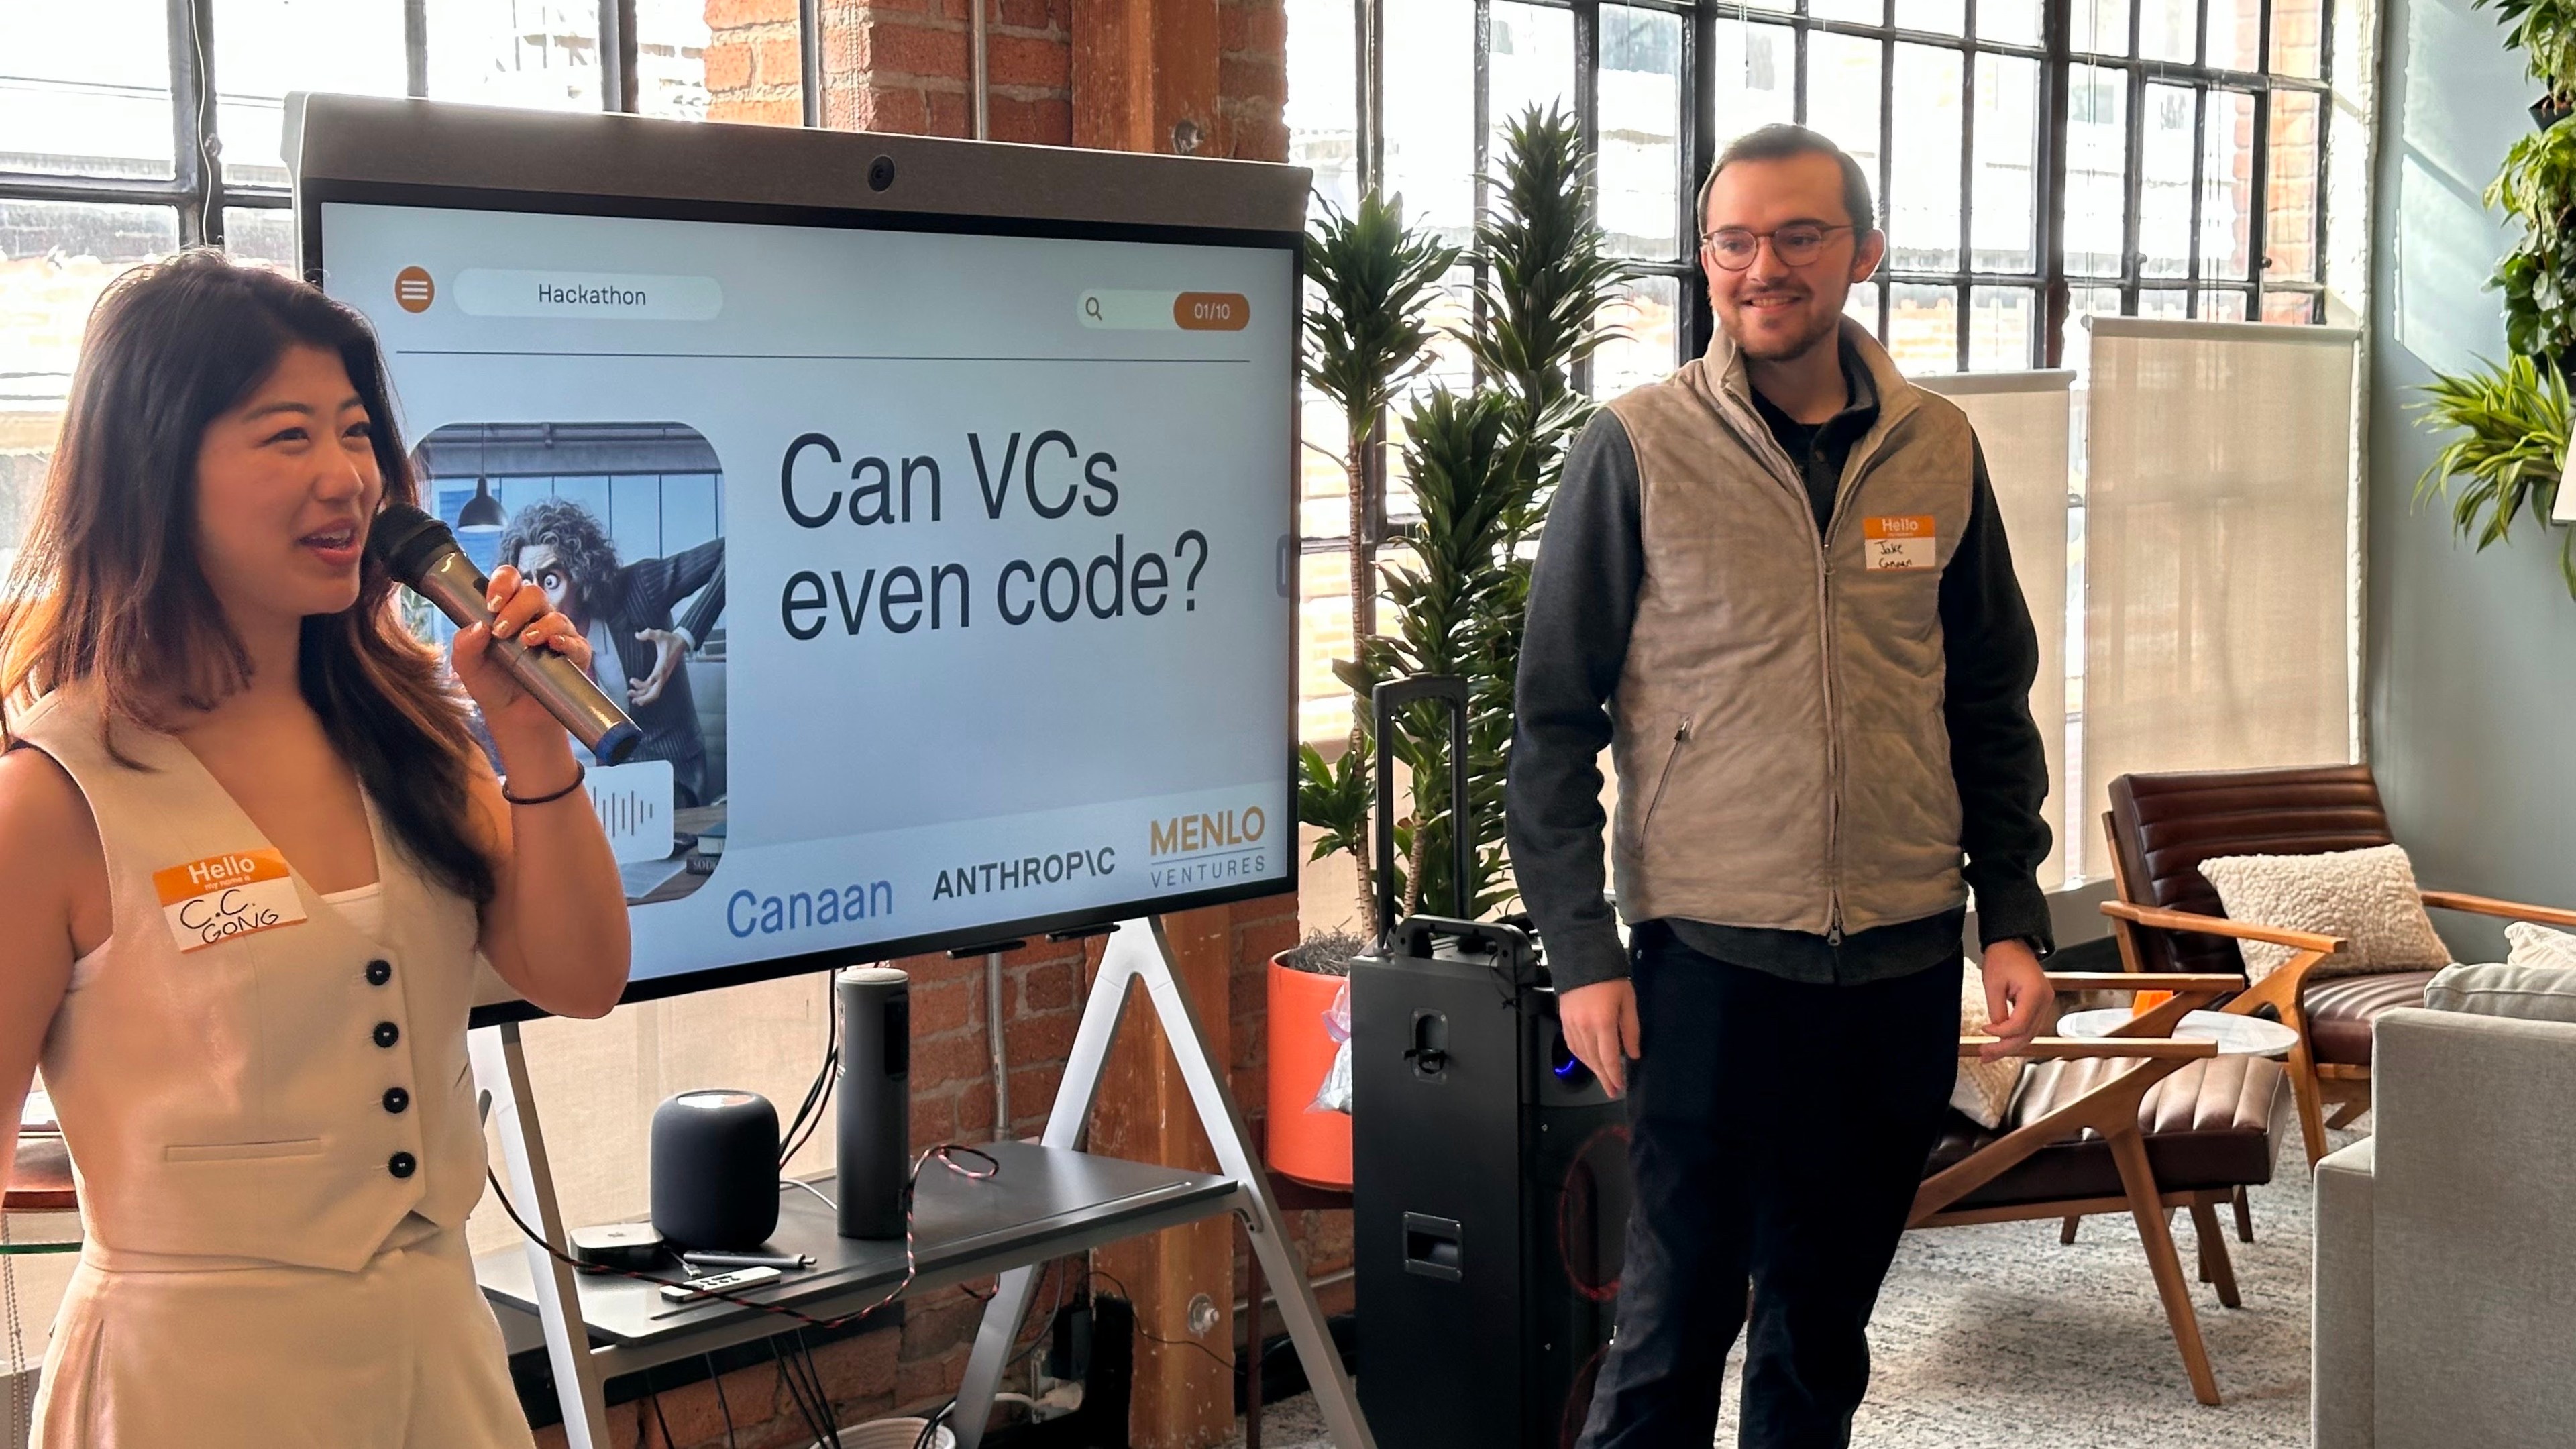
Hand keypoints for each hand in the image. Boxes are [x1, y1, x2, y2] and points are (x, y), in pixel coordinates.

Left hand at [453, 564, 589, 767]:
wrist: (514, 718)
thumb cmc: (493, 686)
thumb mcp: (467, 666)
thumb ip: (464, 644)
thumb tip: (478, 625)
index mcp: (508, 611)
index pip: (510, 580)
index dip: (503, 583)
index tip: (491, 604)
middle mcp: (535, 618)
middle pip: (534, 592)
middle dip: (516, 608)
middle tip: (501, 631)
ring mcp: (557, 635)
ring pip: (556, 615)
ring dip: (540, 626)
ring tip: (524, 643)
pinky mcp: (575, 656)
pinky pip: (577, 642)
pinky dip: (566, 642)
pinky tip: (553, 647)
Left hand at [628, 627, 688, 706]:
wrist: (681, 642)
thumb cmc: (671, 640)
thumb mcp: (660, 634)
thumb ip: (648, 633)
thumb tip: (637, 635)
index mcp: (663, 664)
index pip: (657, 676)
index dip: (648, 681)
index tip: (634, 682)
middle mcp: (664, 673)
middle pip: (655, 692)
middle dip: (643, 696)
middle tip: (629, 693)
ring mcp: (663, 677)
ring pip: (654, 693)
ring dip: (642, 696)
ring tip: (630, 693)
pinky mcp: (662, 677)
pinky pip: (654, 689)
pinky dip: (645, 692)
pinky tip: (637, 689)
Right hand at [1560, 978, 1640, 1097]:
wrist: (1582, 957)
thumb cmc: (1609, 976)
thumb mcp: (1628, 1001)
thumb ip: (1631, 1029)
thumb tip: (1633, 1053)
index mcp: (1602, 1022)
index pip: (1608, 1057)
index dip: (1614, 1075)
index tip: (1618, 1086)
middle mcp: (1584, 1026)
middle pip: (1594, 1060)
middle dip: (1603, 1077)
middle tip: (1611, 1090)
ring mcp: (1571, 1023)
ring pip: (1581, 1054)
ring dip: (1592, 1068)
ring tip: (1602, 1076)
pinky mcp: (1564, 1019)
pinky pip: (1571, 1044)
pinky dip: (1580, 1055)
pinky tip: (1588, 1059)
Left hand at [1977, 938, 2053, 1060]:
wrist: (2012, 943)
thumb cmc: (2003, 957)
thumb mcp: (1993, 984)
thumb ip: (1996, 1011)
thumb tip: (1996, 1032)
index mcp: (2034, 993)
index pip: (2019, 1026)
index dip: (2000, 1033)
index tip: (1984, 1030)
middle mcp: (2045, 1000)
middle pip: (2027, 1035)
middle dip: (2004, 1048)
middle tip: (1985, 1055)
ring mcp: (2045, 1003)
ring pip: (2029, 1034)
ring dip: (2009, 1046)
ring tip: (1989, 1054)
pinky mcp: (2040, 1004)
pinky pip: (2029, 1026)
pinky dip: (2015, 1036)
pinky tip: (2001, 1043)